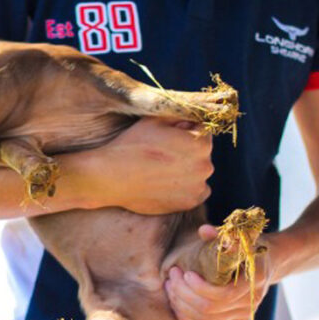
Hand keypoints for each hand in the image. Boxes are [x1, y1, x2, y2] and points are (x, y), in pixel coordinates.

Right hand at [84, 117, 212, 214]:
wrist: (113, 176)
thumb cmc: (133, 144)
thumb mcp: (156, 120)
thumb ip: (180, 116)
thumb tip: (191, 121)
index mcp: (200, 143)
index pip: (202, 131)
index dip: (185, 130)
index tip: (169, 136)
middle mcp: (205, 166)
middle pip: (201, 152)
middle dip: (188, 149)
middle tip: (163, 152)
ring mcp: (198, 187)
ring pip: (198, 171)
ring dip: (187, 168)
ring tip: (162, 167)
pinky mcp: (189, 204)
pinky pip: (195, 190)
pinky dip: (185, 186)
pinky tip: (166, 181)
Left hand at [165, 226, 272, 319]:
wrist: (267, 261)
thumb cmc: (248, 245)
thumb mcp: (238, 236)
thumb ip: (220, 235)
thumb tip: (204, 230)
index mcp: (252, 281)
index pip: (223, 295)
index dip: (200, 287)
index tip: (185, 272)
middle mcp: (249, 303)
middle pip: (210, 309)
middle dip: (184, 294)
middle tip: (172, 276)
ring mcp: (242, 315)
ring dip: (182, 306)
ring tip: (170, 286)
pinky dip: (189, 319)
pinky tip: (177, 303)